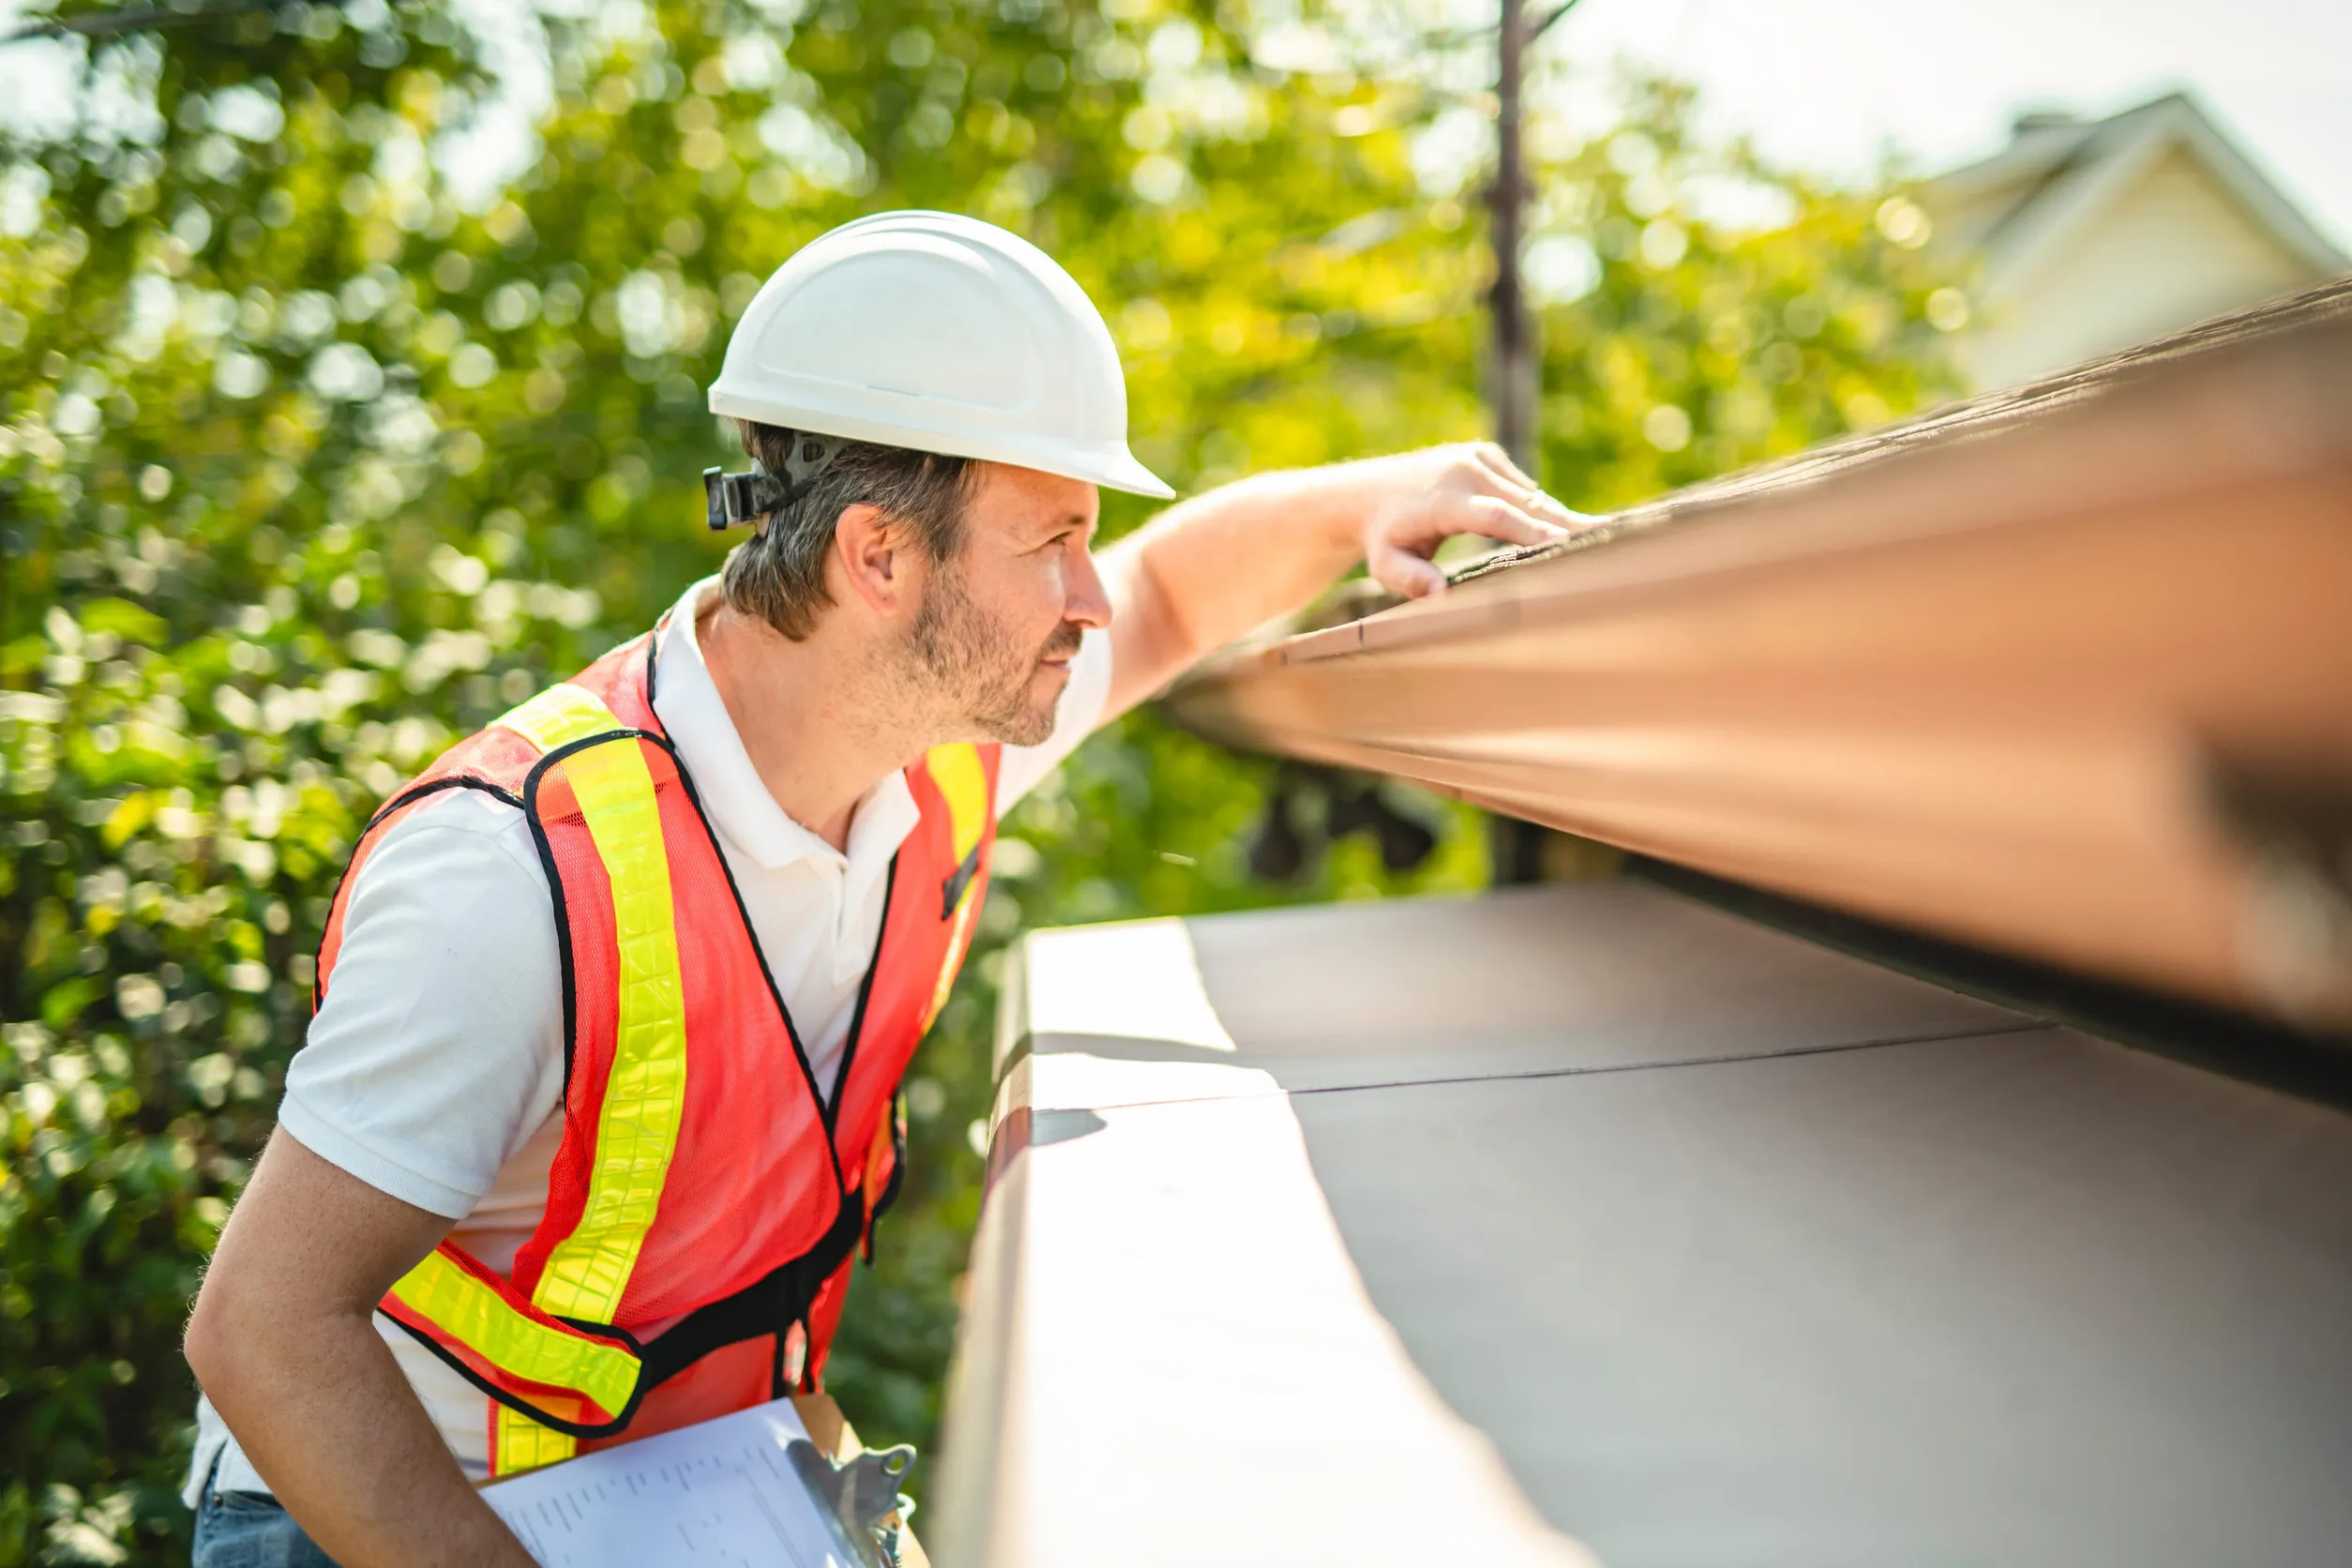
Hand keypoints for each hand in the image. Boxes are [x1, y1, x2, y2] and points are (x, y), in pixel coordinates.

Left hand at [1352, 442, 1593, 598]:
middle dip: (1567, 523)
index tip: (1569, 545)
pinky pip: (1520, 486)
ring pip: (1529, 494)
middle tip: (1612, 537)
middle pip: (1527, 502)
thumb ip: (1409, 578)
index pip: (1497, 517)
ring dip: (1559, 517)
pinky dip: (1539, 507)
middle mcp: (1465, 470)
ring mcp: (1477, 457)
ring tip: (1601, 536)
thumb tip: (1440, 594)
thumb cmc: (1381, 539)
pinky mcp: (1485, 454)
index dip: (1534, 532)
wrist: (1366, 492)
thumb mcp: (1385, 565)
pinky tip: (1562, 528)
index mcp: (1444, 499)